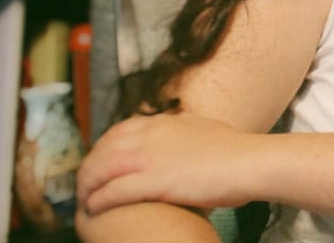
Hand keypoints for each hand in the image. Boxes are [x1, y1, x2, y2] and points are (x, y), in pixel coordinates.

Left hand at [76, 111, 257, 215]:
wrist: (249, 162)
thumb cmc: (234, 150)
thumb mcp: (201, 127)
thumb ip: (182, 128)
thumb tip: (179, 128)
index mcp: (161, 122)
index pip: (117, 132)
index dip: (102, 150)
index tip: (100, 165)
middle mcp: (150, 135)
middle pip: (102, 149)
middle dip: (88, 169)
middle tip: (85, 188)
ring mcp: (150, 157)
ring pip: (101, 169)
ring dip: (87, 186)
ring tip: (84, 202)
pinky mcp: (154, 181)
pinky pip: (114, 191)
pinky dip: (99, 200)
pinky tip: (94, 211)